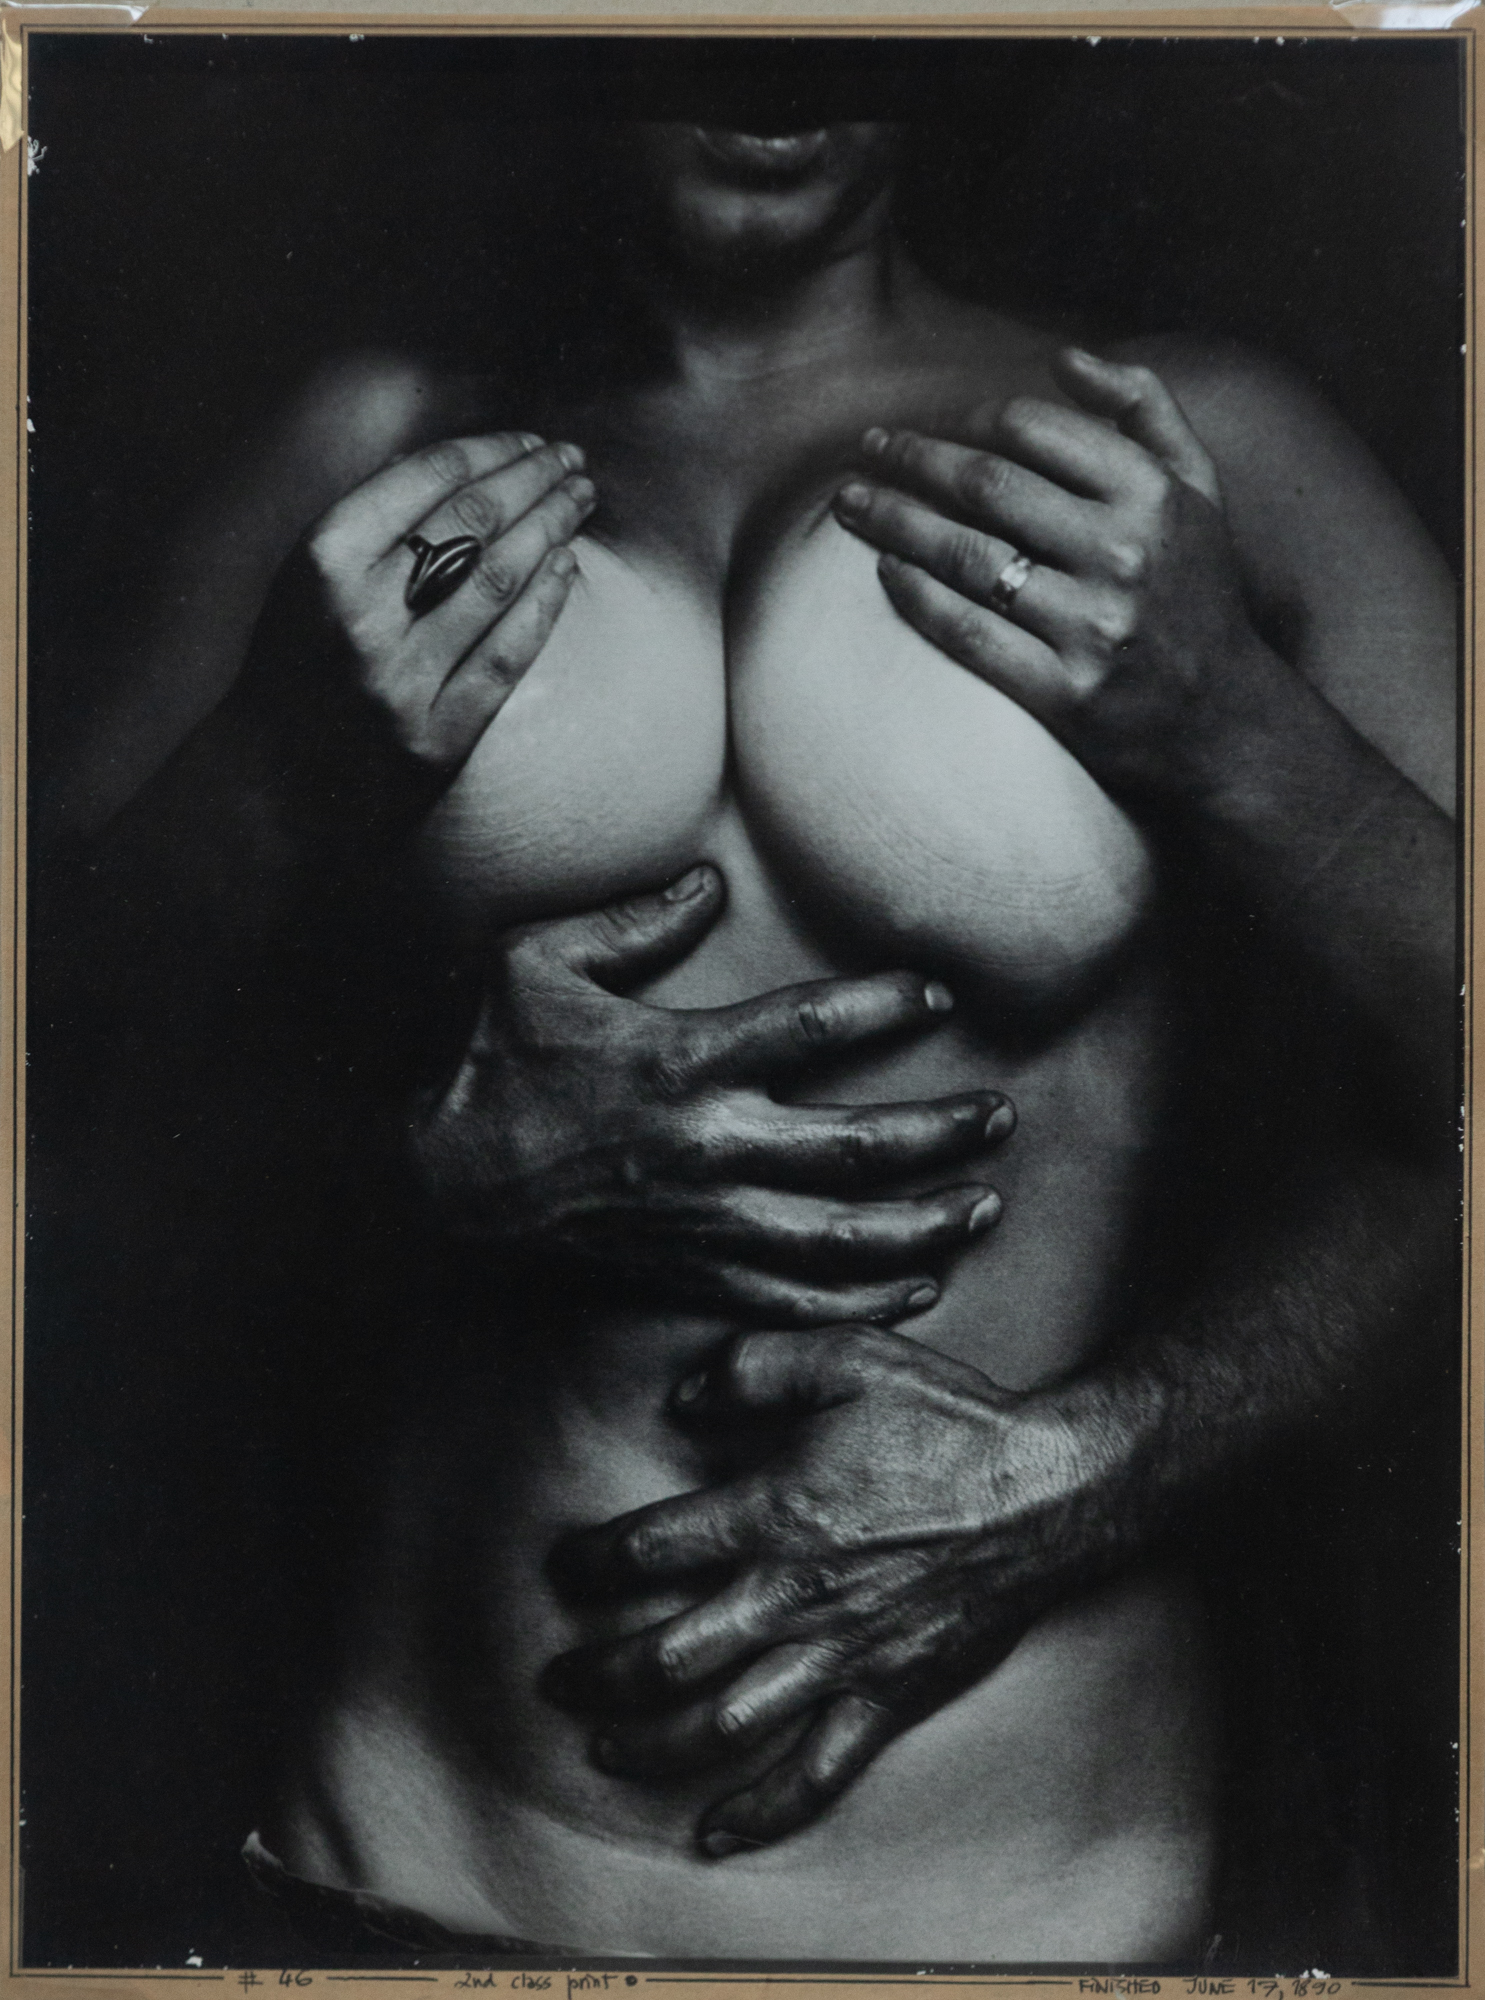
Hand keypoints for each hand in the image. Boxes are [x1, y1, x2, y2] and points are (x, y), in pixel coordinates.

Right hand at [239, 430, 594, 848]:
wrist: (259, 786)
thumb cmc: (290, 671)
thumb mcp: (302, 583)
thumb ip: (367, 527)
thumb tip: (452, 466)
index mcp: (324, 562)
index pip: (429, 480)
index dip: (493, 451)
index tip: (531, 441)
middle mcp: (362, 617)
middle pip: (474, 522)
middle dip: (534, 480)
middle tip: (573, 460)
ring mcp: (401, 682)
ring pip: (499, 582)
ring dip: (553, 530)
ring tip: (581, 501)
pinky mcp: (435, 740)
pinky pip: (506, 659)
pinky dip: (544, 605)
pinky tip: (568, 569)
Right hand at [408, 866, 1014, 1325]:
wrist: (435, 1181)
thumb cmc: (484, 1059)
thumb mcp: (536, 961)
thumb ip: (633, 923)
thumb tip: (709, 885)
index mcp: (681, 1060)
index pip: (810, 1027)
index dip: (885, 1009)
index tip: (939, 998)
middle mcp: (708, 1145)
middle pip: (855, 1147)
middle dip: (940, 1134)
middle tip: (1000, 1116)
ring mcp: (702, 1220)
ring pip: (840, 1236)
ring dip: (924, 1225)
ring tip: (985, 1207)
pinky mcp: (687, 1271)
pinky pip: (790, 1297)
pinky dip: (861, 1302)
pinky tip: (918, 1292)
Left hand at [545, 1323, 1133, 1853]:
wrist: (1048, 1489)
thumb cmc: (946, 1419)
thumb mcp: (845, 1356)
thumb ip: (752, 1369)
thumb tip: (681, 1402)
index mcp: (774, 1513)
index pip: (650, 1549)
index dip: (592, 1562)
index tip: (565, 1568)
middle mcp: (793, 1596)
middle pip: (665, 1655)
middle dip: (598, 1673)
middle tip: (558, 1681)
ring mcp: (840, 1656)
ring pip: (721, 1724)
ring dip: (651, 1745)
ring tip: (606, 1748)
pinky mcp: (887, 1696)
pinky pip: (816, 1771)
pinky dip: (762, 1810)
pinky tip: (716, 1830)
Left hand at [833, 346, 1275, 807]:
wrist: (1224, 723)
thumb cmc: (1197, 594)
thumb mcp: (1198, 490)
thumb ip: (1144, 409)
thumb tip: (1065, 357)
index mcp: (1152, 495)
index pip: (1032, 430)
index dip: (965, 420)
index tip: (929, 426)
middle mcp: (1124, 555)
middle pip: (986, 486)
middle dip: (912, 460)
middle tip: (865, 450)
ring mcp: (1092, 627)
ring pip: (966, 556)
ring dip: (894, 522)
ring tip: (850, 505)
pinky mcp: (1065, 693)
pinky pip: (968, 632)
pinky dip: (918, 596)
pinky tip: (885, 570)